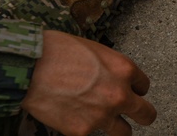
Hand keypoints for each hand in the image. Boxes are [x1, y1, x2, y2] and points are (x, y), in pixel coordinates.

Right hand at [22, 31, 156, 135]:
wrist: (30, 68)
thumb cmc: (56, 51)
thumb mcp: (94, 50)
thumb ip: (109, 67)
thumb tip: (111, 76)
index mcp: (124, 70)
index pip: (144, 86)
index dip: (134, 88)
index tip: (128, 90)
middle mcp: (119, 95)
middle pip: (146, 114)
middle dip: (141, 114)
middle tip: (135, 115)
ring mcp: (102, 116)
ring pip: (124, 133)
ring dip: (117, 127)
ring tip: (104, 120)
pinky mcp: (82, 132)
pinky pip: (91, 135)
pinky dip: (83, 128)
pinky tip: (72, 116)